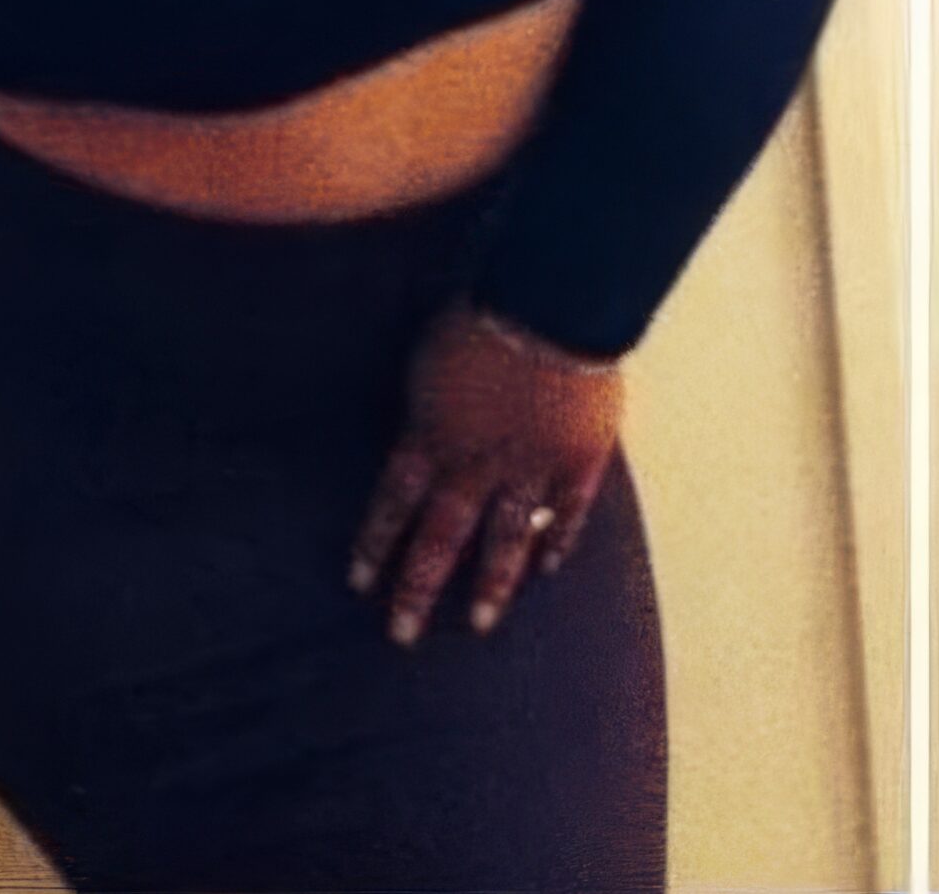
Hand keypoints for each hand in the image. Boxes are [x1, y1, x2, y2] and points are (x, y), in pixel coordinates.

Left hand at [348, 297, 622, 646]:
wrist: (552, 302)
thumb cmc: (482, 315)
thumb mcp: (428, 357)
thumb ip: (424, 405)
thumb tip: (416, 429)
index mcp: (432, 438)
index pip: (393, 504)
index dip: (375, 545)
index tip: (360, 583)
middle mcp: (476, 465)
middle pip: (440, 538)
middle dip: (418, 589)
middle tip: (402, 635)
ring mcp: (530, 466)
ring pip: (505, 538)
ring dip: (490, 583)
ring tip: (481, 622)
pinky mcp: (578, 457)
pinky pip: (568, 509)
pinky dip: (559, 537)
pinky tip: (551, 565)